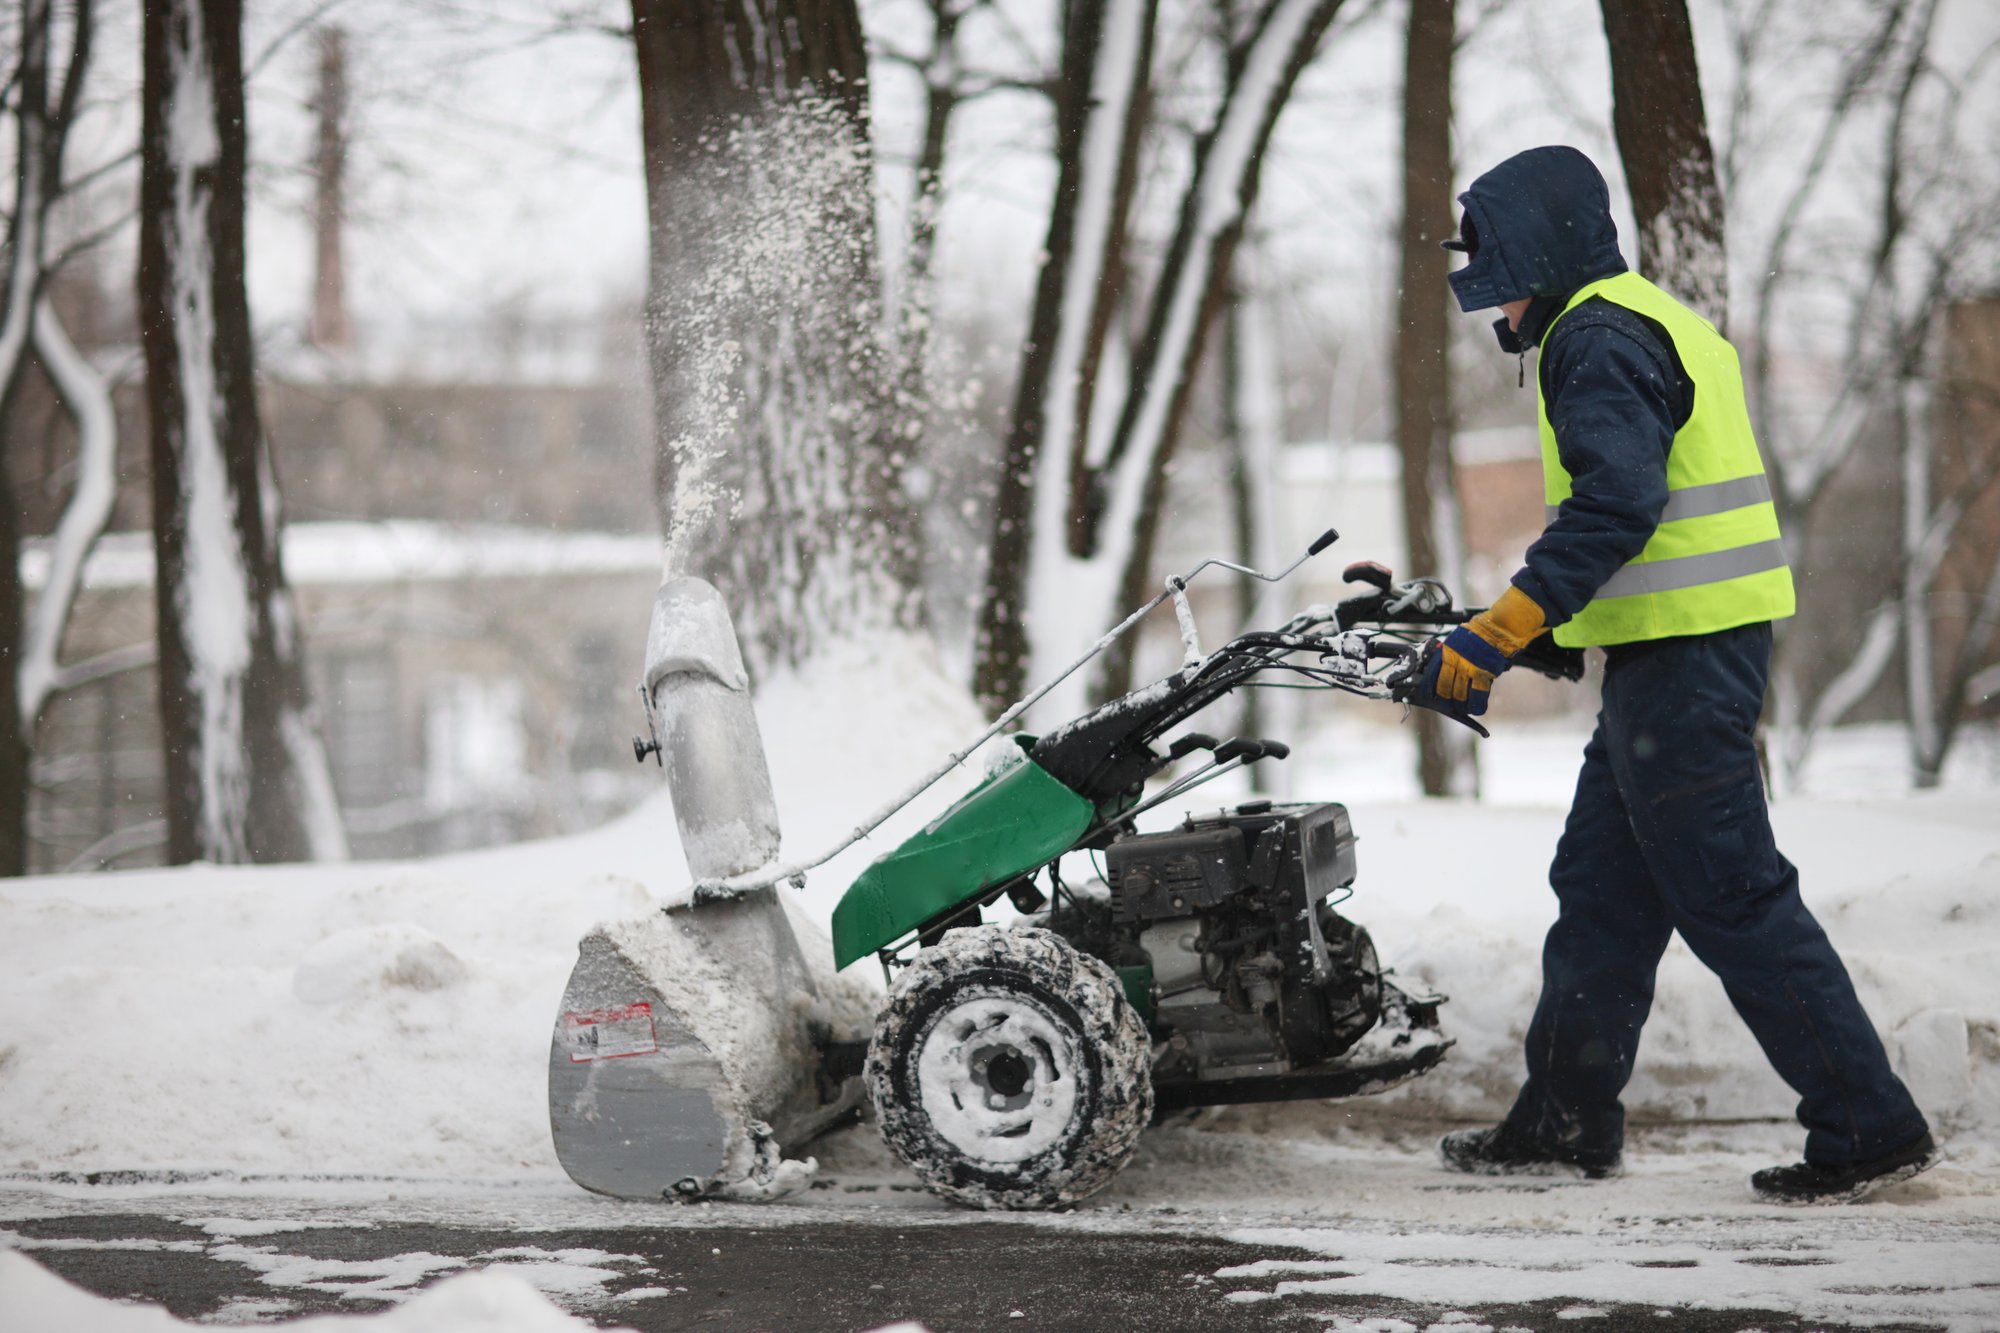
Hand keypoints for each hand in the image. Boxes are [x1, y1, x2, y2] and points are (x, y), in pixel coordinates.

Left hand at [1426, 586, 1547, 715]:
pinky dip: (1477, 705)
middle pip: (1444, 688)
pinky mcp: (1484, 674)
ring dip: (1460, 705)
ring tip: (1462, 708)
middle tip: (1447, 703)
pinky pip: (1478, 696)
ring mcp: (1470, 669)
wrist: (1499, 627)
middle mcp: (1456, 662)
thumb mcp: (1457, 640)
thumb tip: (1443, 671)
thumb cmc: (1479, 633)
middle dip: (1445, 699)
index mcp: (1446, 652)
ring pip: (1460, 695)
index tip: (1429, 695)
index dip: (1429, 689)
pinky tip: (1476, 709)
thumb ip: (1450, 655)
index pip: (1431, 675)